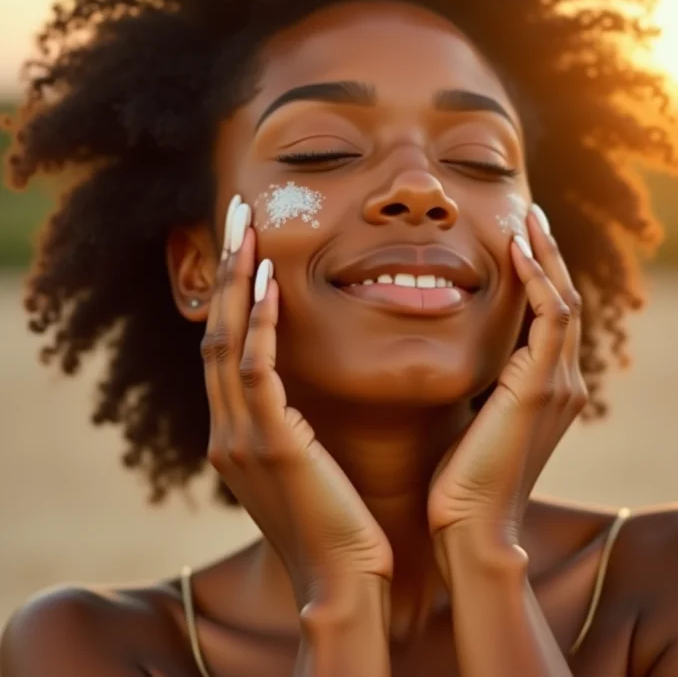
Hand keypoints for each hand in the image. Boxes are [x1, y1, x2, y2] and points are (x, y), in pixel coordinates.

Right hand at [201, 195, 392, 607]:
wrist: (343, 580)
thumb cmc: (338, 519)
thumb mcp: (306, 461)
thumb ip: (293, 422)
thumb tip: (307, 387)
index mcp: (236, 432)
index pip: (227, 347)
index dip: (234, 294)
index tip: (248, 247)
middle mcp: (226, 429)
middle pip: (217, 331)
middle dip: (227, 272)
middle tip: (238, 215)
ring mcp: (239, 436)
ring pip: (227, 341)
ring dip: (237, 282)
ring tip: (248, 229)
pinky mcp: (266, 443)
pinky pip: (255, 370)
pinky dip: (259, 324)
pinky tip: (270, 283)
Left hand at [427, 204, 586, 556]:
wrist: (471, 525)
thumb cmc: (462, 479)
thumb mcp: (471, 417)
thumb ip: (476, 383)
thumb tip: (454, 353)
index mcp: (547, 389)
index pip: (548, 317)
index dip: (537, 275)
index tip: (516, 239)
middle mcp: (563, 381)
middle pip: (563, 300)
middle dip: (547, 255)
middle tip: (529, 215)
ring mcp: (559, 383)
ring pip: (563, 301)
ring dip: (546, 256)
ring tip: (529, 218)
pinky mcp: (543, 385)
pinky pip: (552, 316)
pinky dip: (539, 280)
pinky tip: (518, 250)